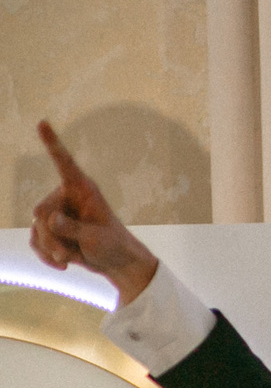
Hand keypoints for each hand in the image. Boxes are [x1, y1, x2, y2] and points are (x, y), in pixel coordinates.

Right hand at [29, 122, 158, 305]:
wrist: (117, 264)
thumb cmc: (113, 246)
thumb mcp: (96, 238)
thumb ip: (72, 228)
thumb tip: (50, 219)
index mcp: (82, 190)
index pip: (65, 164)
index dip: (52, 144)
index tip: (42, 123)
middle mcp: (66, 197)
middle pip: (41, 212)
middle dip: (52, 236)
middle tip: (69, 251)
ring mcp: (57, 213)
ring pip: (36, 229)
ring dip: (50, 248)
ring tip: (70, 258)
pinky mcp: (51, 229)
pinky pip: (35, 240)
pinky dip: (45, 255)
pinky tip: (62, 264)